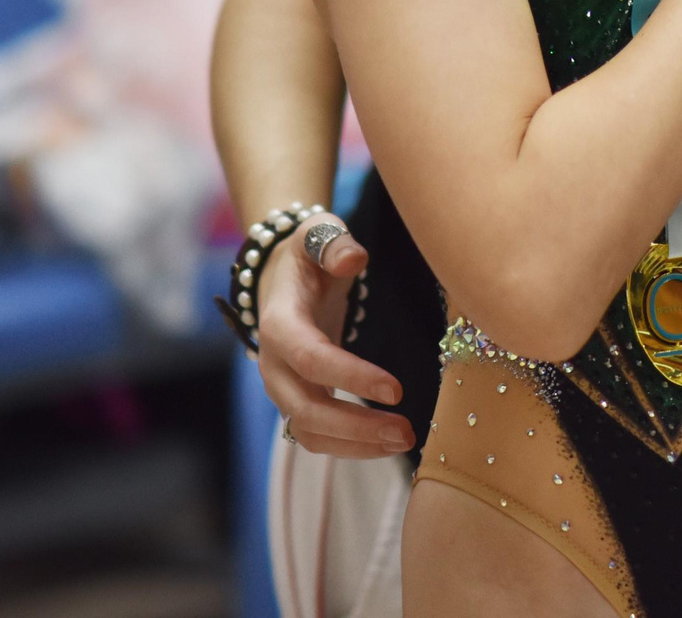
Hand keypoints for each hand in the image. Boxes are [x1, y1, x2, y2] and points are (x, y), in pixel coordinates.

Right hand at [255, 221, 414, 457]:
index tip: (398, 390)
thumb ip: (335, 244)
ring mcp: (282, 386)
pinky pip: (316, 435)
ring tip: (405, 441)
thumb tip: (354, 258)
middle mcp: (273, 363)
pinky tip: (386, 444)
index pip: (312, 359)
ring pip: (309, 431)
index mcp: (280, 324)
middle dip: (357, 426)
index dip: (352, 377)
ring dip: (356, 444)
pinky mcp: (296, 398)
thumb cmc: (307, 254)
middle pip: (307, 408)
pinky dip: (349, 446)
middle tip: (408, 431)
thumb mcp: (318, 234)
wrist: (281, 277)